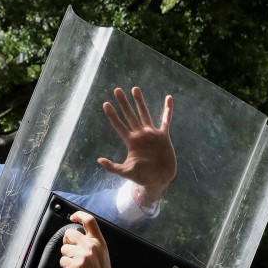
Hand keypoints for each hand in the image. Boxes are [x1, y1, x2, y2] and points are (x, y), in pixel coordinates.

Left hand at [59, 212, 115, 267]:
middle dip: (67, 241)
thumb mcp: (102, 254)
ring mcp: (83, 256)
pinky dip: (65, 266)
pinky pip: (62, 261)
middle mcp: (91, 246)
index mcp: (99, 242)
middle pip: (70, 233)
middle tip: (71, 252)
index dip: (79, 215)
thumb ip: (92, 242)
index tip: (72, 217)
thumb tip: (76, 235)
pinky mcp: (75, 265)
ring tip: (76, 265)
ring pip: (64, 248)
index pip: (89, 221)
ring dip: (66, 256)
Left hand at [98, 87, 175, 203]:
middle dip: (123, 103)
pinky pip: (165, 120)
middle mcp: (140, 135)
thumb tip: (99, 160)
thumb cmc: (142, 176)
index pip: (119, 125)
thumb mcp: (126, 172)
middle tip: (117, 90)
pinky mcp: (163, 136)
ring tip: (135, 88)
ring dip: (139, 102)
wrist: (159, 179)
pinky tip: (168, 98)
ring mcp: (151, 134)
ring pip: (144, 113)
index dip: (113, 115)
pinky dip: (168, 110)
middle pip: (130, 115)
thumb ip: (113, 167)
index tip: (106, 104)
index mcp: (131, 142)